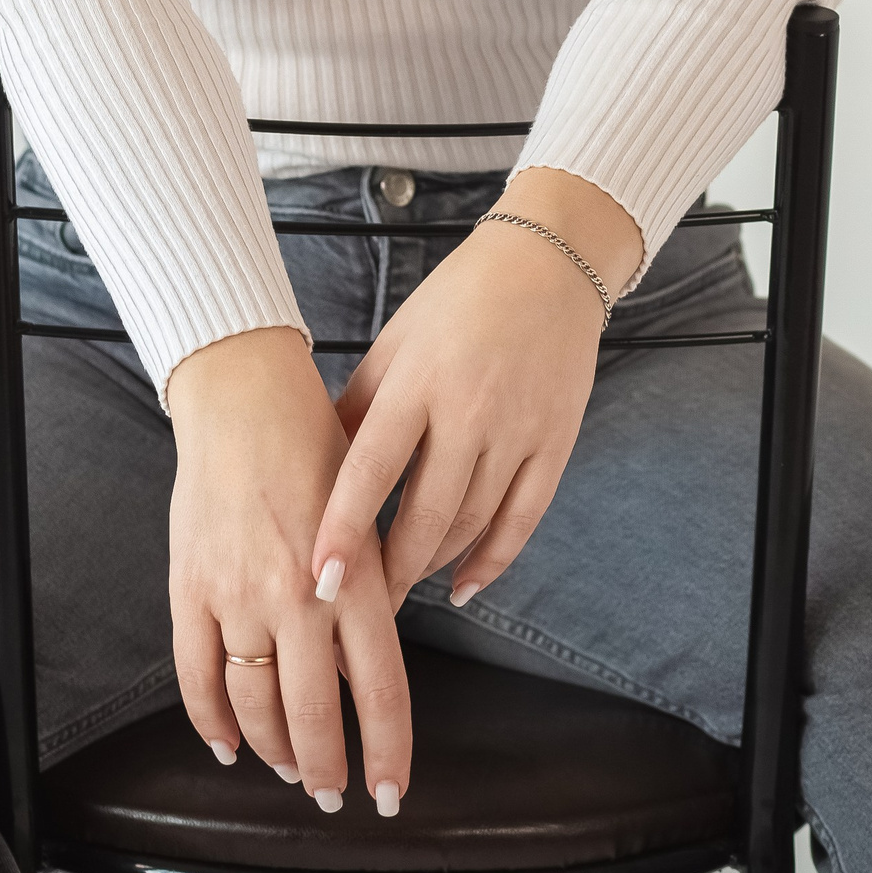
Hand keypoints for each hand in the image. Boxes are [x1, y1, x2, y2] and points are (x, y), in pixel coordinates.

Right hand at [167, 327, 411, 815]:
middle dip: (326, 768)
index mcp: (354, 575)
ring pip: (255, 704)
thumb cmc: (313, 444)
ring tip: (288, 767)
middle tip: (333, 793)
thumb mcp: (365, 518)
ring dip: (273, 749)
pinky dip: (210, 720)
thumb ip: (369, 595)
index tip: (389, 793)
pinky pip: (195, 675)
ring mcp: (238, 592)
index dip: (386, 750)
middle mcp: (297, 592)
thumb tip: (363, 674)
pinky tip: (227, 742)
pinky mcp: (190, 586)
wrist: (244, 395)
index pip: (381, 687)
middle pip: (313, 712)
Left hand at [314, 170, 643, 612]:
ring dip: (433, 564)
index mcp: (419, 380)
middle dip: (392, 571)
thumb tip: (316, 468)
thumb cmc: (457, 300)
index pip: (373, 467)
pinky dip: (493, 561)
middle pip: (426, 513)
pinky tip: (465, 586)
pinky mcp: (555, 443)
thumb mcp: (396, 342)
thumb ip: (360, 404)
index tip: (319, 579)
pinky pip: (522, 520)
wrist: (548, 264)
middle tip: (364, 608)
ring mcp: (518, 430)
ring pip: (472, 524)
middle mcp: (470, 410)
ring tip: (404, 586)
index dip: (344, 527)